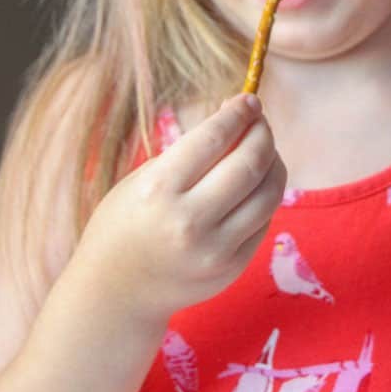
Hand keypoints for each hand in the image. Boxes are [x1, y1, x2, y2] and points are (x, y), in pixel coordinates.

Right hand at [72, 94, 286, 330]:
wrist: (115, 292)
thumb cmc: (125, 222)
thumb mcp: (144, 178)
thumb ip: (191, 153)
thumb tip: (238, 116)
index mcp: (159, 189)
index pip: (214, 138)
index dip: (238, 113)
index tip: (249, 99)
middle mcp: (189, 221)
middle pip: (250, 163)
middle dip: (262, 133)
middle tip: (260, 121)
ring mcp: (215, 249)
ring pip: (269, 193)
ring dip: (274, 162)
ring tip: (264, 150)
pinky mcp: (232, 268)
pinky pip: (264, 220)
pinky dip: (265, 194)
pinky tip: (255, 183)